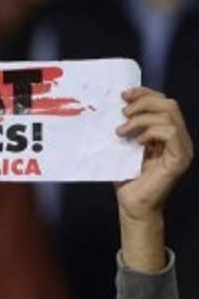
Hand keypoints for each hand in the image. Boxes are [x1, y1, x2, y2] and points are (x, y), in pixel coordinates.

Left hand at [115, 87, 192, 220]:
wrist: (132, 205)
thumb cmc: (126, 178)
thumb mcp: (123, 147)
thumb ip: (126, 128)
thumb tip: (115, 106)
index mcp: (168, 133)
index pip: (163, 103)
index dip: (145, 93)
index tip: (124, 94)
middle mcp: (179, 138)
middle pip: (169, 105)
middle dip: (143, 102)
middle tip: (122, 112)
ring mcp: (183, 148)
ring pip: (169, 116)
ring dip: (141, 119)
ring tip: (121, 131)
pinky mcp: (180, 159)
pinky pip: (171, 133)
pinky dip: (151, 131)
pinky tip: (136, 141)